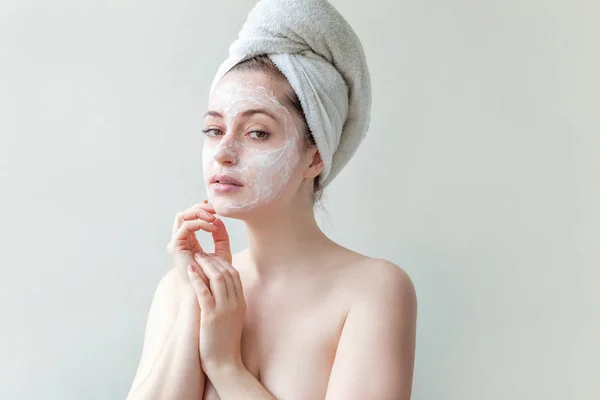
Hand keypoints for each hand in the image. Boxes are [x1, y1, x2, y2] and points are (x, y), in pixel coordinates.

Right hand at [167, 200, 230, 283]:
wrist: (209, 291)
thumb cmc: (216, 275)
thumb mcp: (222, 251)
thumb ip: (220, 235)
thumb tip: (218, 219)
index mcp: (189, 241)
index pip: (191, 218)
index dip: (202, 209)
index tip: (216, 208)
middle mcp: (180, 240)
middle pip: (184, 214)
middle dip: (200, 208)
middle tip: (215, 209)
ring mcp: (176, 243)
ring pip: (182, 216)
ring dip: (199, 213)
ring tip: (214, 217)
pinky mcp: (176, 247)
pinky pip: (185, 226)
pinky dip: (199, 223)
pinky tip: (211, 226)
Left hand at [186, 247, 245, 377]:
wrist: (226, 364)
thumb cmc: (225, 343)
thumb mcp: (232, 319)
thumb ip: (229, 304)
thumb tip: (220, 292)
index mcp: (241, 303)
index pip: (234, 274)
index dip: (222, 263)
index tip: (211, 258)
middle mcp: (235, 303)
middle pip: (227, 272)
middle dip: (213, 260)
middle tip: (201, 253)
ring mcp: (224, 309)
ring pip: (218, 278)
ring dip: (205, 264)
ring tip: (195, 257)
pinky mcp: (211, 316)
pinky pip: (204, 292)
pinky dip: (197, 278)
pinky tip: (190, 270)